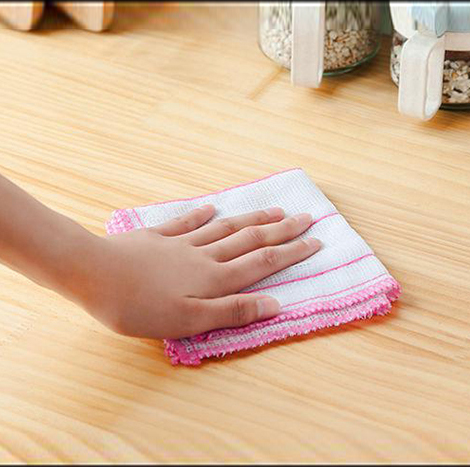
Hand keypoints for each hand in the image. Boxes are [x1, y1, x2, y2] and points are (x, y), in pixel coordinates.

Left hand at [84, 205, 320, 338]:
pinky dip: (202, 214)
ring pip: (225, 227)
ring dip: (252, 218)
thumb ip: (232, 312)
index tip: (315, 240)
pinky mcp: (157, 236)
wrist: (94, 275)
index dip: (291, 251)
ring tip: (274, 209)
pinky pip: (186, 222)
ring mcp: (181, 242)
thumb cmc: (140, 306)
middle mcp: (204, 255)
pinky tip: (212, 207)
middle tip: (306, 217)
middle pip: (250, 238)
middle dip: (281, 229)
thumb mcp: (189, 320)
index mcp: (214, 278)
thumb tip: (275, 304)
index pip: (263, 261)